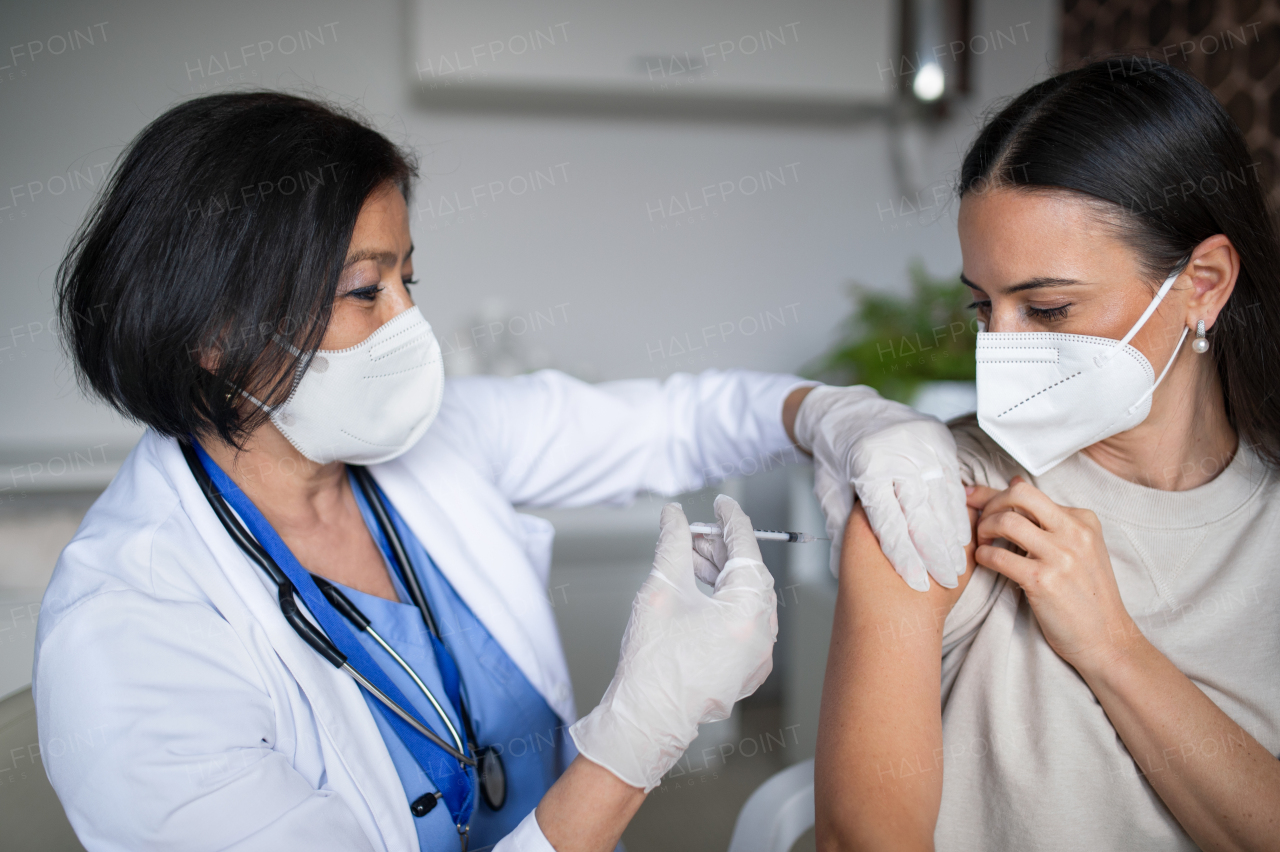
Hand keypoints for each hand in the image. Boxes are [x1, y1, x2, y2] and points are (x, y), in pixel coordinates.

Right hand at [568, 495, 776, 790]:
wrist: (645, 721)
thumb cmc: (652, 665)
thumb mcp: (661, 589)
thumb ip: (672, 543)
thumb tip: (674, 516)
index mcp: (748, 612)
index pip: (746, 549)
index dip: (731, 519)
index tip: (721, 503)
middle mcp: (762, 635)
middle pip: (749, 574)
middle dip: (720, 549)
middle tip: (692, 534)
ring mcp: (757, 657)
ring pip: (746, 599)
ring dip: (720, 576)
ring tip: (687, 562)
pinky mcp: (746, 670)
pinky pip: (743, 624)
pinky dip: (724, 603)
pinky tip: (697, 594)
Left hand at [795, 385, 969, 590]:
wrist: (845, 407)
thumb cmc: (835, 452)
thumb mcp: (828, 486)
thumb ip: (839, 525)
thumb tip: (838, 567)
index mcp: (867, 466)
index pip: (888, 520)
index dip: (904, 554)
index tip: (916, 581)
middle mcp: (898, 453)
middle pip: (921, 512)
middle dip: (936, 552)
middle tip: (946, 581)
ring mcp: (922, 444)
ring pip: (943, 498)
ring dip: (952, 536)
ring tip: (957, 565)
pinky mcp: (939, 438)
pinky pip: (953, 480)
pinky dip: (958, 510)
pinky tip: (961, 535)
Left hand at [967, 477, 1136, 672]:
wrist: (1107, 639)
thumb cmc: (1086, 594)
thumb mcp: (1077, 548)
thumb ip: (1046, 518)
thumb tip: (1014, 480)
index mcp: (1083, 520)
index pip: (1030, 493)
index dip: (994, 494)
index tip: (972, 498)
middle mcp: (1074, 532)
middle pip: (1019, 495)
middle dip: (990, 504)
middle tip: (980, 523)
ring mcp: (1060, 556)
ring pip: (1007, 522)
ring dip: (984, 530)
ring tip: (982, 543)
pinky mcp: (1043, 580)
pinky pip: (999, 556)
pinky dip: (984, 555)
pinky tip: (985, 562)